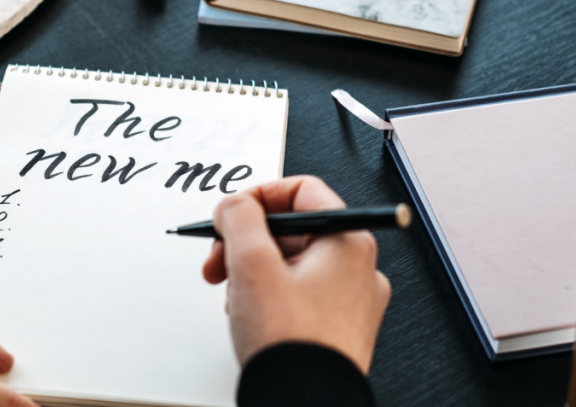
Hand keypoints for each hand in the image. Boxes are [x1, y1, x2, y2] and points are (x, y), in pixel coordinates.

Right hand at [202, 176, 390, 372]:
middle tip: (218, 260)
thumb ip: (239, 218)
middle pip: (292, 230)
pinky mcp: (338, 327)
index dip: (259, 196)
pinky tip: (251, 315)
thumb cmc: (290, 342)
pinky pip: (299, 294)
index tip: (231, 214)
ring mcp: (350, 299)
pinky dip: (269, 296)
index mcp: (348, 241)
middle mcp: (357, 267)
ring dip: (253, 271)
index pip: (302, 190)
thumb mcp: (252, 265)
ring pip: (292, 263)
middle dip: (246, 242)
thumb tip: (235, 203)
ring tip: (234, 295)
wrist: (305, 403)